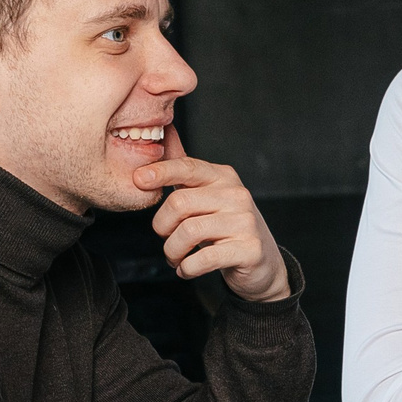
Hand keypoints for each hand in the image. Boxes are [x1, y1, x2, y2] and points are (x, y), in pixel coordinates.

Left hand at [136, 128, 291, 302]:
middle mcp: (237, 196)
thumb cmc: (226, 227)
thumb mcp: (208, 195)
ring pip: (189, 232)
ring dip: (172, 251)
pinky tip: (187, 269)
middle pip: (180, 203)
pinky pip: (204, 259)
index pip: (188, 167)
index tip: (139, 180)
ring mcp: (246, 222)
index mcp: (224, 177)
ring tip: (175, 257)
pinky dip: (187, 268)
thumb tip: (164, 132)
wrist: (262, 263)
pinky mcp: (249, 250)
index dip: (160, 171)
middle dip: (162, 226)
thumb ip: (185, 170)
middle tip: (165, 238)